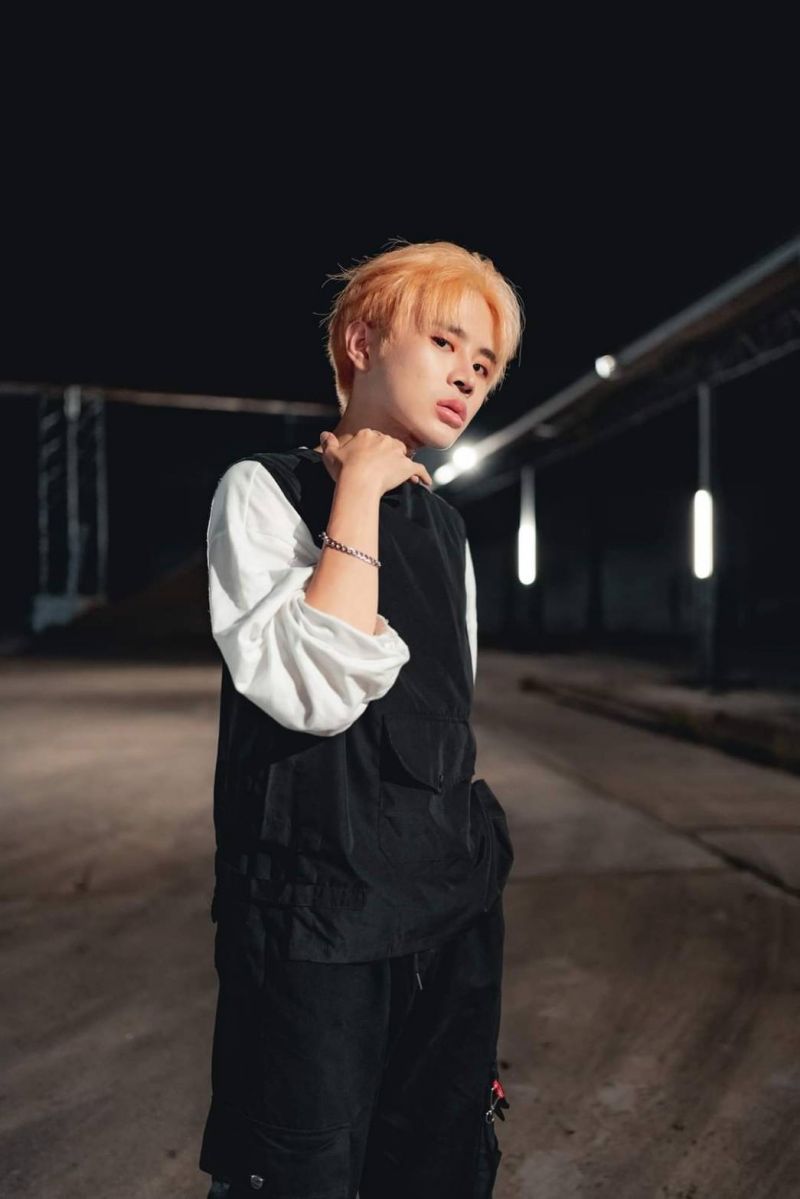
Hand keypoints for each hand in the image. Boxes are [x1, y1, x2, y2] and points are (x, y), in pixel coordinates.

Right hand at [318, 429, 432, 494]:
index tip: (370, 457)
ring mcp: (397, 453)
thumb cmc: (344, 470)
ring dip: (404, 462)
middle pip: (390, 444)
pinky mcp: (406, 467)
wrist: (358, 482)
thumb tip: (324, 434)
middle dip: (389, 454)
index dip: (373, 448)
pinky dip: (423, 475)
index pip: (373, 438)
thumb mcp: (330, 455)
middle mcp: (384, 440)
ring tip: (403, 475)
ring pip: (404, 454)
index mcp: (367, 435)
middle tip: (385, 467)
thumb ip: (328, 443)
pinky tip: (426, 481)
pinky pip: (419, 469)